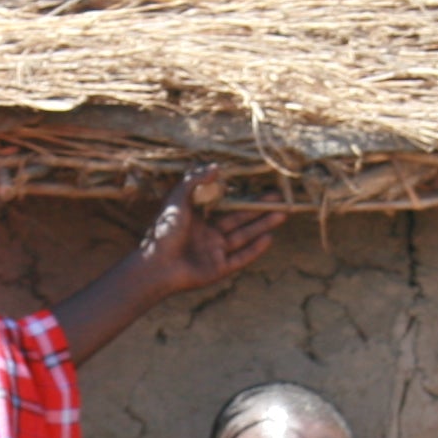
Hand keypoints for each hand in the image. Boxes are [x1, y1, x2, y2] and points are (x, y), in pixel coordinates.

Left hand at [127, 172, 281, 298]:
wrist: (156, 265)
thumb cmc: (163, 230)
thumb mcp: (177, 198)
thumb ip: (195, 180)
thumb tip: (217, 168)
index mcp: (199, 219)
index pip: (226, 205)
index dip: (243, 197)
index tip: (259, 187)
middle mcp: (209, 235)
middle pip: (240, 220)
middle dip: (260, 210)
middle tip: (279, 199)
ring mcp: (215, 253)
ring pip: (245, 237)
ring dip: (263, 225)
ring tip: (282, 214)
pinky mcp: (219, 270)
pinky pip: (241, 258)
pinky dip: (255, 249)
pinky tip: (269, 237)